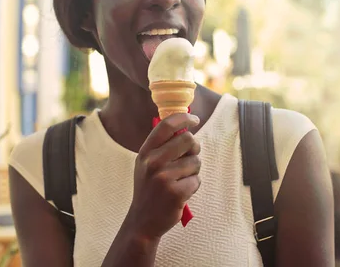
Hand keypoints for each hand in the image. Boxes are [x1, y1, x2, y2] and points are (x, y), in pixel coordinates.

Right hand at [125, 113, 200, 240]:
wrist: (142, 220)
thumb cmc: (149, 188)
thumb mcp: (146, 164)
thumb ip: (162, 147)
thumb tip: (186, 129)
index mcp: (145, 152)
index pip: (166, 125)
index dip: (184, 118)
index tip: (195, 119)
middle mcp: (152, 162)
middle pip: (188, 140)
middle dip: (194, 148)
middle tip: (190, 156)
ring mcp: (163, 178)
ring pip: (196, 162)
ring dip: (193, 171)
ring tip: (180, 180)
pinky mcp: (176, 193)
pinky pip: (197, 180)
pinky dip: (193, 186)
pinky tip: (181, 193)